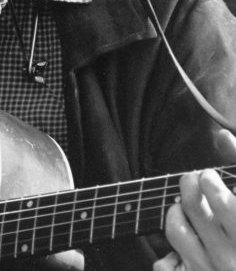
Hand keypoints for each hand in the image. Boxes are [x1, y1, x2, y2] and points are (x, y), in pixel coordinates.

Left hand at [154, 131, 235, 270]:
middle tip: (196, 180)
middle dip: (190, 185)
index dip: (211, 183)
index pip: (225, 202)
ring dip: (177, 211)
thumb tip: (222, 134)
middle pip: (193, 207)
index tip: (209, 177)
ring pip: (176, 229)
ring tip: (187, 207)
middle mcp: (232, 257)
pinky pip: (164, 263)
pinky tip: (184, 244)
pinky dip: (168, 252)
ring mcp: (211, 270)